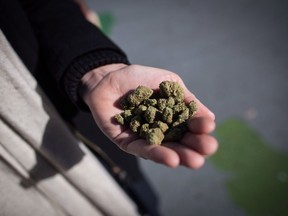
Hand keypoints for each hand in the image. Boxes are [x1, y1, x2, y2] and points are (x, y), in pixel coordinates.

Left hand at [80, 64, 217, 168]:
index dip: (200, 127)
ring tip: (194, 161)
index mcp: (173, 117)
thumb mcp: (168, 83)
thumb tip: (211, 117)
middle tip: (208, 149)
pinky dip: (157, 154)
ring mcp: (145, 138)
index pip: (190, 125)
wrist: (109, 76)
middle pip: (180, 142)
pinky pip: (142, 150)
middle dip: (195, 147)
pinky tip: (172, 159)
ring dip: (180, 156)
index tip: (208, 127)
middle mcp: (161, 130)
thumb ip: (186, 100)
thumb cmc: (140, 78)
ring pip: (164, 150)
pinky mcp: (128, 143)